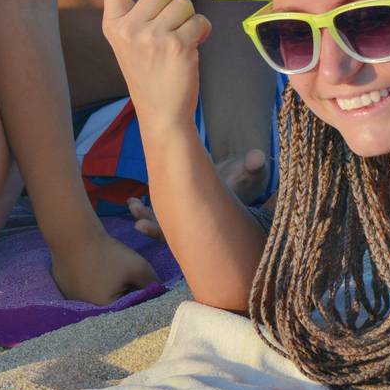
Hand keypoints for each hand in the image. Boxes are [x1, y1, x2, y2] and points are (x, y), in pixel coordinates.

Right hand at [50, 226, 157, 305]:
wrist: (73, 234)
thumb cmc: (108, 252)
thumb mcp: (138, 266)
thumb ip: (152, 282)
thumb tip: (160, 290)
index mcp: (106, 309)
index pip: (129, 306)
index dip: (137, 292)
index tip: (137, 278)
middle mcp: (87, 310)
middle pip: (113, 302)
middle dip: (122, 289)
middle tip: (123, 271)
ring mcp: (72, 299)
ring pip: (97, 294)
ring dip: (105, 284)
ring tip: (106, 266)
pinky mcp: (64, 287)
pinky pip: (83, 288)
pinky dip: (90, 279)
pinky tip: (92, 265)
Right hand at [101, 0, 209, 138]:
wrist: (161, 115)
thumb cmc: (152, 74)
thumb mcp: (135, 43)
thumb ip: (147, 15)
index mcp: (113, 23)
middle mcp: (126, 27)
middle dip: (175, 8)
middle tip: (168, 38)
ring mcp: (149, 36)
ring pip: (185, 3)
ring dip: (190, 22)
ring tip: (178, 48)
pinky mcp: (175, 44)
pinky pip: (199, 20)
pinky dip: (202, 34)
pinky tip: (190, 54)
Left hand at [128, 150, 267, 238]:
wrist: (235, 180)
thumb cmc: (241, 179)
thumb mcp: (247, 173)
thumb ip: (251, 166)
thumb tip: (258, 156)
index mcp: (207, 219)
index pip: (186, 233)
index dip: (163, 230)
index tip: (141, 226)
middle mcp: (193, 222)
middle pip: (169, 232)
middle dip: (152, 228)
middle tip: (138, 224)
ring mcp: (183, 216)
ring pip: (160, 223)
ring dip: (145, 216)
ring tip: (132, 205)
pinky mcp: (177, 208)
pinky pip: (157, 214)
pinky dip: (144, 210)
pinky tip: (131, 200)